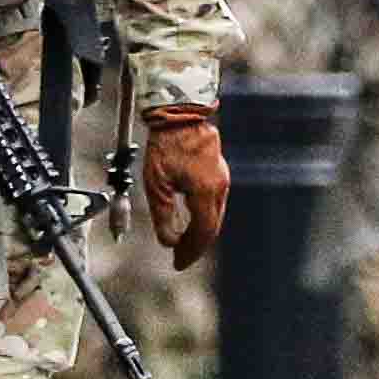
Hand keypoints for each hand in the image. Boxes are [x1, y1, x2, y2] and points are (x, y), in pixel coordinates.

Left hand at [139, 104, 228, 268]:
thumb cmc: (165, 146)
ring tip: (183, 244)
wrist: (179, 114)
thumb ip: (163, 215)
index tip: (178, 264)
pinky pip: (214, 202)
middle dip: (196, 245)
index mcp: (206, 192)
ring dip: (200, 232)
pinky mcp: (219, 172)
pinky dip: (204, 217)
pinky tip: (191, 221)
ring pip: (215, 215)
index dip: (191, 251)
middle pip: (211, 226)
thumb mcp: (156, 183)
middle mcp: (219, 187)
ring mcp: (222, 179)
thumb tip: (168, 242)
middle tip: (180, 258)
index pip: (202, 232)